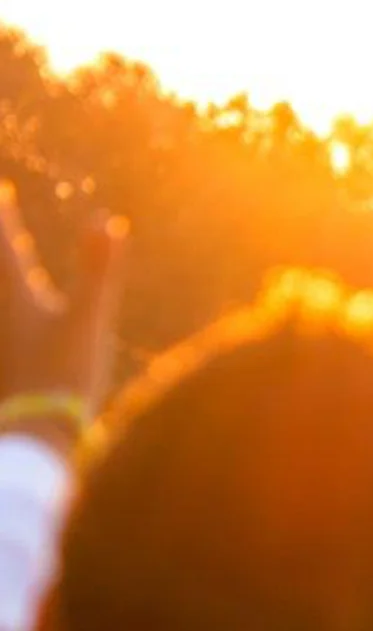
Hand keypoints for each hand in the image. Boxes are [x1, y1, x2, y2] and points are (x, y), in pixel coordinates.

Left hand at [0, 183, 127, 411]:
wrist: (36, 437)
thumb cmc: (63, 378)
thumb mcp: (87, 320)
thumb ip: (97, 271)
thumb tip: (105, 220)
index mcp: (16, 299)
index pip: (5, 246)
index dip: (3, 216)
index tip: (1, 192)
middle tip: (0, 221)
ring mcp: (0, 344)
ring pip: (2, 302)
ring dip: (6, 278)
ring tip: (11, 268)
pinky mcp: (4, 368)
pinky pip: (5, 332)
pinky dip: (13, 316)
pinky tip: (21, 326)